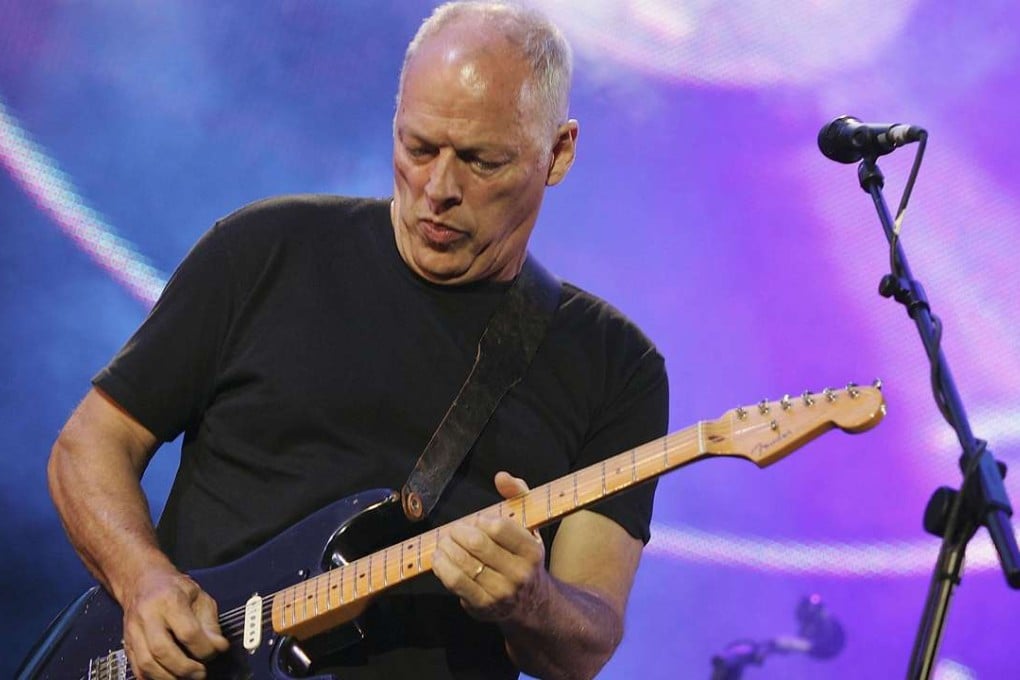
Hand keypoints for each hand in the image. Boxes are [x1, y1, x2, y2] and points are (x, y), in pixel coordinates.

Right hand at [120, 565, 229, 679]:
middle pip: (162, 650)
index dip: (204, 648)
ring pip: (146, 664)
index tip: (215, 652)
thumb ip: (210, 623)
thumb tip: (219, 646)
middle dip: (184, 668)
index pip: (188, 632)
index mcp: (169, 600)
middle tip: (200, 673)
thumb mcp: (200, 597)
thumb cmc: (173, 589)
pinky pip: (136, 669)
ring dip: (168, 677)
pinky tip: (169, 676)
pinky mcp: (127, 645)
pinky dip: (153, 678)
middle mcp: (147, 616)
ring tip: (186, 678)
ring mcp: (133, 632)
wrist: (143, 583)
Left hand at [433, 471, 548, 621]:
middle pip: (477, 544)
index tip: (476, 521)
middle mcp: (519, 573)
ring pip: (462, 563)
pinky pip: (455, 581)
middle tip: (453, 530)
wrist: (532, 604)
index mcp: (532, 551)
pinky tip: (440, 558)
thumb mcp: (529, 524)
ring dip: (446, 548)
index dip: (480, 520)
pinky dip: (442, 566)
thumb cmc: (523, 557)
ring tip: (444, 542)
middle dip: (458, 532)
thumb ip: (517, 494)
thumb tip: (501, 477)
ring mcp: (501, 592)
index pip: (499, 527)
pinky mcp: (482, 606)